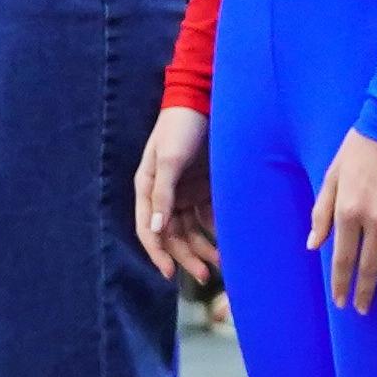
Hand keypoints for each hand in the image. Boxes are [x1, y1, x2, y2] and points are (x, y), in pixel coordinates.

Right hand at [134, 105, 220, 284]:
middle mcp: (165, 195)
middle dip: (186, 256)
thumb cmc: (181, 127)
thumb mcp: (170, 160)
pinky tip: (227, 242)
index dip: (159, 253)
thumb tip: (157, 230)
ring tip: (220, 264)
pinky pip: (207, 216)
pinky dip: (214, 230)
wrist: (203, 101)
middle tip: (205, 276)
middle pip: (172, 235)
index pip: (150, 230)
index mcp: (148, 189)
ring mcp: (184, 192)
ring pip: (190, 229)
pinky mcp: (203, 187)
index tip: (171, 274)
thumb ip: (164, 194)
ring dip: (202, 247)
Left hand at [309, 132, 376, 312]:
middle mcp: (376, 218)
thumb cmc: (362, 146)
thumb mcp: (333, 175)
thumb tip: (313, 244)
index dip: (341, 283)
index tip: (341, 301)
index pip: (343, 258)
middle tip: (363, 308)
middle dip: (366, 291)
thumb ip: (322, 212)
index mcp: (349, 210)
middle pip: (371, 266)